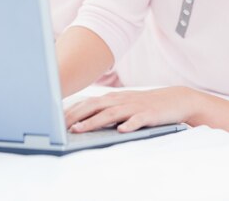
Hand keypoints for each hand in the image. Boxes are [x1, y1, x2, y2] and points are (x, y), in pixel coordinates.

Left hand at [64, 87, 197, 132]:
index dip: (70, 111)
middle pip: (94, 106)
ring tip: (79, 129)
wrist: (175, 100)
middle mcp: (120, 100)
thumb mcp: (123, 106)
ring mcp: (134, 107)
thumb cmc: (144, 105)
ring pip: (111, 114)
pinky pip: (138, 120)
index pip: (87, 103)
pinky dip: (129, 125)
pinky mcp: (149, 114)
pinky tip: (122, 130)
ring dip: (94, 121)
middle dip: (75, 116)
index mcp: (113, 98)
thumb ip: (105, 111)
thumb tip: (81, 120)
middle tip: (58, 126)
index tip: (53, 120)